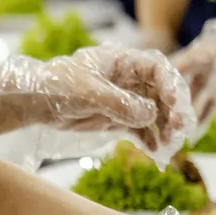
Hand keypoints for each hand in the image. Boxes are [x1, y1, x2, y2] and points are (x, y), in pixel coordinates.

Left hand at [0, 45, 193, 158]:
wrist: (36, 102)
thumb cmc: (58, 86)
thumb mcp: (88, 92)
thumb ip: (119, 102)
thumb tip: (149, 114)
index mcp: (123, 61)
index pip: (157, 69)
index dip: (170, 85)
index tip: (173, 105)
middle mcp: (129, 79)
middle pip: (161, 93)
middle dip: (173, 112)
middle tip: (179, 131)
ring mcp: (125, 99)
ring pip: (155, 113)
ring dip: (164, 129)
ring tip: (170, 146)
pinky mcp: (118, 118)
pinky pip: (141, 129)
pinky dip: (150, 140)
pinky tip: (157, 153)